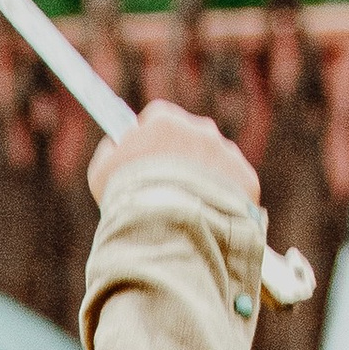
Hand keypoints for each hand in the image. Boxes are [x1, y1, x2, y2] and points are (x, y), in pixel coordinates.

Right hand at [86, 97, 260, 214]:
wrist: (170, 231)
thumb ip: (110, 151)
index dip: (151, 139)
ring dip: (205, 179)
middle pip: (192, 138)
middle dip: (182, 158)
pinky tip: (210, 217)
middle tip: (169, 189)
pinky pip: (235, 186)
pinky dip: (226, 199)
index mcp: (165, 121)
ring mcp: (226, 153)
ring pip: (215, 162)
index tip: (147, 160)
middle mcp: (201, 129)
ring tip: (190, 209)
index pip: (159, 118)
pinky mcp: (246, 179)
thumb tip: (116, 144)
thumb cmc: (129, 201)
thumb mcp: (102, 174)